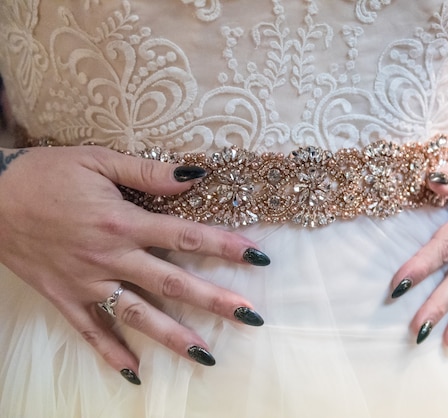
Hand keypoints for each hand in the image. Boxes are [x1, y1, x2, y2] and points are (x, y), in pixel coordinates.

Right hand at [0, 145, 269, 382]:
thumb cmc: (45, 174)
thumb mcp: (97, 161)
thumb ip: (147, 172)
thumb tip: (194, 176)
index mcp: (123, 223)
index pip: (187, 235)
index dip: (226, 245)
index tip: (259, 258)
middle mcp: (110, 258)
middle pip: (172, 282)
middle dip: (214, 299)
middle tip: (250, 316)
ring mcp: (87, 282)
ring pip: (138, 315)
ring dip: (173, 336)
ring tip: (207, 355)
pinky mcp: (64, 297)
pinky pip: (90, 331)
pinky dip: (110, 353)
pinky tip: (134, 374)